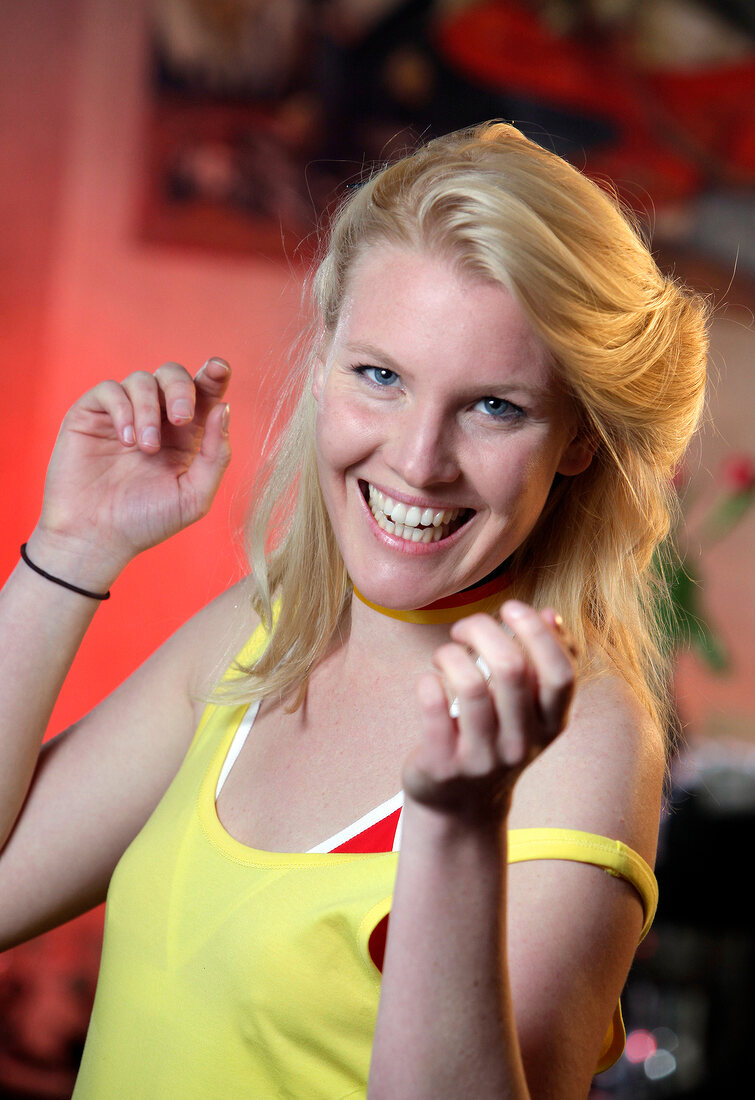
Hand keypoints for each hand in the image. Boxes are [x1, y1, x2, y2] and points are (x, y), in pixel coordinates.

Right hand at [31, 358, 231, 585]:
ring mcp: (124, 414)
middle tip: (182, 420)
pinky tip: (126, 439)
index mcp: (186, 435)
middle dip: (182, 390)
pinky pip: (110, 389)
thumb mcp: (194, 495)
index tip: (219, 368)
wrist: (96, 538)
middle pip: (174, 375)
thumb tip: (224, 409)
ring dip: (150, 410)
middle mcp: (157, 419)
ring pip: (143, 379)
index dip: (213, 375)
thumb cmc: (146, 521)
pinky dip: (123, 408)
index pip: (204, 394)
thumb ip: (216, 455)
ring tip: (145, 448)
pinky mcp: (92, 415)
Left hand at [403, 601, 576, 821]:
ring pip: (471, 686)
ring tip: (445, 654)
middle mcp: (522, 743)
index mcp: (551, 724)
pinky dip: (428, 683)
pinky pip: (434, 710)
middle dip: (484, 631)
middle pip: (512, 669)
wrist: (460, 807)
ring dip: (451, 654)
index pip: (560, 674)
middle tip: (465, 627)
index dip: (538, 633)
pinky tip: (429, 681)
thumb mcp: (527, 709)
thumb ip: (540, 660)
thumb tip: (549, 613)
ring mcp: (483, 758)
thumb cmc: (494, 738)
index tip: (511, 608)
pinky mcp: (444, 766)